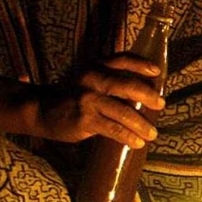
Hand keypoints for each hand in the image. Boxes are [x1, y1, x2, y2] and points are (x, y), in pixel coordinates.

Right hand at [34, 54, 162, 147]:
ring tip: (152, 134)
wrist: (41, 110)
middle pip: (128, 86)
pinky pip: (113, 129)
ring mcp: (88, 99)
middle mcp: (93, 79)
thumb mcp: (89, 78)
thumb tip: (145, 94)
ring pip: (123, 112)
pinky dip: (128, 136)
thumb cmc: (73, 95)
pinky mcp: (85, 119)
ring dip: (141, 124)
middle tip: (161, 104)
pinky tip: (137, 142)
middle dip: (149, 96)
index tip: (157, 73)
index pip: (123, 59)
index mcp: (97, 66)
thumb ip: (111, 79)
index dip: (142, 64)